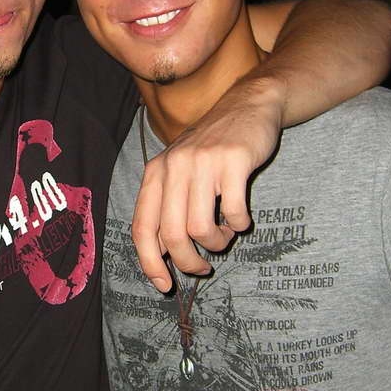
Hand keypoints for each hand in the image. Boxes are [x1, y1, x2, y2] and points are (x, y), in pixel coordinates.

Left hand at [131, 79, 282, 290]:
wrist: (248, 105)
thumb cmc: (211, 149)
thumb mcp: (179, 171)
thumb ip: (166, 207)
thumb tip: (161, 254)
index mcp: (155, 173)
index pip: (142, 228)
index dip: (150, 263)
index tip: (164, 285)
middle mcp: (174, 167)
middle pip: (171, 235)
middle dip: (188, 262)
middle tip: (203, 268)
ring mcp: (203, 162)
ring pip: (200, 228)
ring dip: (216, 243)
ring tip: (225, 236)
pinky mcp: (233, 160)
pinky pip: (233, 212)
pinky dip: (238, 225)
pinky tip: (241, 219)